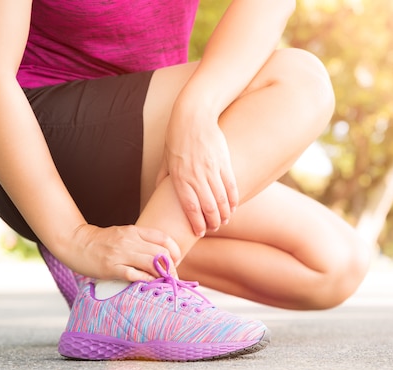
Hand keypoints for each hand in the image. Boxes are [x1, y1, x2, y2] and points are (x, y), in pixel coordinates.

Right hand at [58, 224, 181, 281]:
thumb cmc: (101, 241)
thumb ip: (140, 241)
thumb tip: (161, 254)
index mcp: (134, 231)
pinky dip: (146, 280)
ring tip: (164, 282)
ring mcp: (119, 254)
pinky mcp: (110, 267)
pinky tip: (150, 283)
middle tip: (172, 277)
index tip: (176, 261)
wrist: (75, 242)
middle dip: (171, 267)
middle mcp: (129, 241)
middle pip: (160, 253)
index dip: (174, 251)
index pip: (163, 238)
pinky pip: (134, 275)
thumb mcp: (123, 234)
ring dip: (162, 275)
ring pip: (151, 263)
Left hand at [158, 103, 238, 236]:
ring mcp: (212, 169)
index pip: (190, 207)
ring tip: (223, 221)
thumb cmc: (177, 136)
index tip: (199, 232)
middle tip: (213, 228)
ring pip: (221, 199)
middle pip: (208, 207)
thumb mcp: (166, 157)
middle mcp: (196, 175)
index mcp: (180, 177)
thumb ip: (163, 177)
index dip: (196, 222)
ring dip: (224, 214)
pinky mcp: (224, 162)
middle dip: (212, 222)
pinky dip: (233, 199)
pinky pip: (231, 186)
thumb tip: (159, 192)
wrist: (194, 115)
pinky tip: (232, 207)